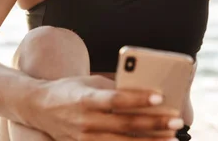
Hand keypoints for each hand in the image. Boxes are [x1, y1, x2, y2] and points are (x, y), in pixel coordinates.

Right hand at [25, 75, 182, 139]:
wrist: (40, 108)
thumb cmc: (71, 90)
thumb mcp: (90, 83)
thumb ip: (113, 89)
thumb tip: (145, 94)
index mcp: (86, 98)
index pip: (116, 99)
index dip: (138, 99)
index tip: (160, 96)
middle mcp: (85, 121)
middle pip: (125, 124)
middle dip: (154, 124)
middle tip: (177, 120)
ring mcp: (84, 139)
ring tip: (171, 138)